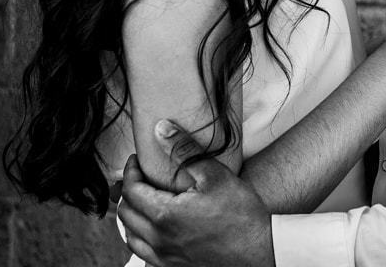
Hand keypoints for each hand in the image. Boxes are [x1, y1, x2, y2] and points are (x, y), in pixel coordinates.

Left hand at [118, 120, 272, 266]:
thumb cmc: (241, 215)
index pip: (131, 190)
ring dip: (131, 217)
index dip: (130, 171)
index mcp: (164, 215)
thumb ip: (185, 151)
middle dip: (129, 191)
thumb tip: (162, 130)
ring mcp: (164, 258)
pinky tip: (155, 230)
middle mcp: (159, 240)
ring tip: (144, 201)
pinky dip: (141, 239)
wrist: (260, 251)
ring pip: (130, 237)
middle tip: (141, 176)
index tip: (137, 161)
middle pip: (125, 214)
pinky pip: (143, 255)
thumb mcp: (215, 175)